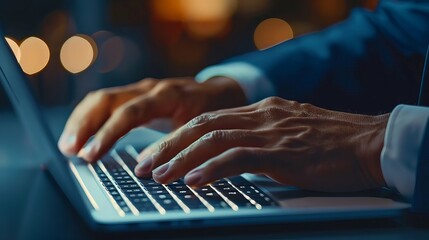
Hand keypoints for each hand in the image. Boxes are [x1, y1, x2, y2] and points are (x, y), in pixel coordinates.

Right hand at [58, 77, 245, 161]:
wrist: (219, 92)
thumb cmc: (211, 112)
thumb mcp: (200, 128)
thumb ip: (176, 144)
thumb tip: (146, 168)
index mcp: (167, 96)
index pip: (129, 112)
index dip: (108, 134)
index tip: (91, 155)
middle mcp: (150, 89)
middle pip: (107, 100)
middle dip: (84, 125)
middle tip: (70, 150)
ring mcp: (141, 90)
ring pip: (102, 99)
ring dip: (82, 121)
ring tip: (68, 146)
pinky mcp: (136, 96)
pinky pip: (106, 102)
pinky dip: (91, 118)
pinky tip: (81, 134)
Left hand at [135, 97, 388, 191]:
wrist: (367, 141)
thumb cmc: (329, 142)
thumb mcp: (288, 133)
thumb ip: (260, 139)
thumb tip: (233, 155)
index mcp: (259, 111)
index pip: (208, 120)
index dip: (177, 137)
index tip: (156, 154)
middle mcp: (259, 117)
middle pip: (201, 126)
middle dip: (168, 147)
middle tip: (143, 166)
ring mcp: (269, 132)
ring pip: (213, 140)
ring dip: (181, 159)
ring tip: (158, 176)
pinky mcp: (281, 152)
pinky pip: (238, 158)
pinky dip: (212, 169)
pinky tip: (193, 181)